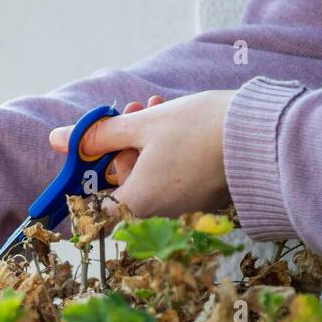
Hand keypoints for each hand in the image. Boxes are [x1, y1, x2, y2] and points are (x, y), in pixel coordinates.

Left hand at [49, 91, 235, 216]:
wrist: (264, 135)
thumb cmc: (200, 130)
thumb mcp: (144, 125)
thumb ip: (98, 135)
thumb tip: (58, 140)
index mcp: (139, 204)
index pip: (96, 207)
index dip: (90, 176)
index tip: (92, 148)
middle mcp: (160, 215)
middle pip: (123, 184)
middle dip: (121, 144)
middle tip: (133, 111)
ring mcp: (184, 209)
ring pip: (148, 175)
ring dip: (144, 141)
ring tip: (156, 105)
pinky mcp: (203, 198)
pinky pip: (172, 177)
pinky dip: (166, 151)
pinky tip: (174, 120)